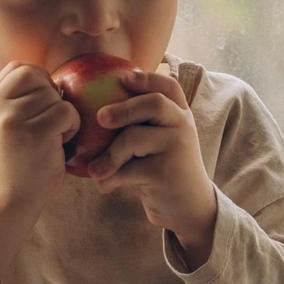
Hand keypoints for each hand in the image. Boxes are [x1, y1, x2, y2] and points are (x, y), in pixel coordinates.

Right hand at [0, 61, 75, 211]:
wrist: (10, 200)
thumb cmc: (16, 163)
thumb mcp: (2, 127)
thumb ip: (14, 102)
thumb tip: (45, 75)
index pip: (17, 67)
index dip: (37, 77)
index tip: (44, 100)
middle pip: (36, 76)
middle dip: (52, 94)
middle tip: (52, 119)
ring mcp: (14, 120)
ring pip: (54, 95)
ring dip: (64, 113)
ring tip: (56, 134)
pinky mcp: (35, 134)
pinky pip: (66, 111)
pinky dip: (73, 125)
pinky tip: (64, 142)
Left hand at [83, 68, 217, 264]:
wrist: (189, 206)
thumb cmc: (165, 168)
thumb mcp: (162, 141)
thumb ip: (144, 124)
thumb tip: (97, 108)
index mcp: (180, 114)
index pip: (169, 87)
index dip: (147, 78)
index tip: (124, 78)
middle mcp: (183, 126)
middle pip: (154, 104)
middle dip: (123, 108)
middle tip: (100, 117)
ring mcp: (177, 148)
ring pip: (133, 138)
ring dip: (108, 155)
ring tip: (94, 170)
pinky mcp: (165, 172)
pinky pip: (128, 169)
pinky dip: (110, 178)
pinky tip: (103, 185)